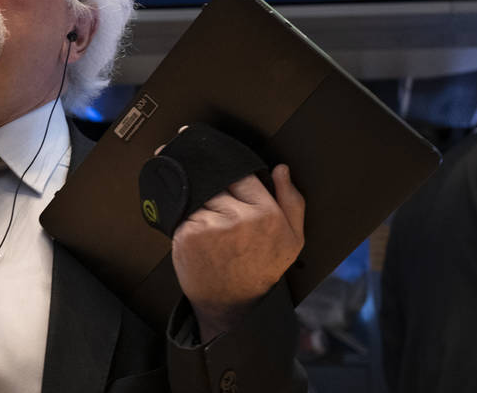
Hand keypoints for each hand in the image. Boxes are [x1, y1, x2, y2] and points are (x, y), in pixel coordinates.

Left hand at [170, 164, 304, 340]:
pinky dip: (187, 219)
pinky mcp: (188, 234)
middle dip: (216, 189)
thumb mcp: (293, 239)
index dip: (236, 179)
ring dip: (200, 204)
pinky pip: (183, 212)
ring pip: (200, 196)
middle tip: (219, 208)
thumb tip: (281, 169)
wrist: (234, 306)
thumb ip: (292, 200)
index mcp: (267, 214)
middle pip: (219, 182)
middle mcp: (239, 218)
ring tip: (210, 225)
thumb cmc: (262, 270)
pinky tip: (198, 235)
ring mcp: (211, 225)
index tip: (231, 188)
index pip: (244, 175)